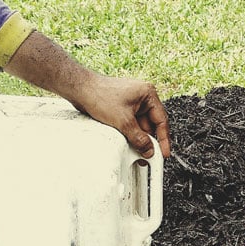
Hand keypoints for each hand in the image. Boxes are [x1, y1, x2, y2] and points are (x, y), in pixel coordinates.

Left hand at [2, 33, 170, 157]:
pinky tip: (128, 144)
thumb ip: (138, 138)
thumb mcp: (123, 122)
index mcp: (148, 94)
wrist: (80, 89)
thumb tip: (149, 150)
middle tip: (149, 156)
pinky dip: (130, 134)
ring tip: (137, 152)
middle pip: (151, 124)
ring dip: (138, 138)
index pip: (161, 120)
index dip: (163, 139)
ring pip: (140, 126)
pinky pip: (131, 124)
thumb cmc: (100, 96)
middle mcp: (142, 97)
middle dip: (149, 141)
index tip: (164, 153)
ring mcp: (132, 102)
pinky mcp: (122, 108)